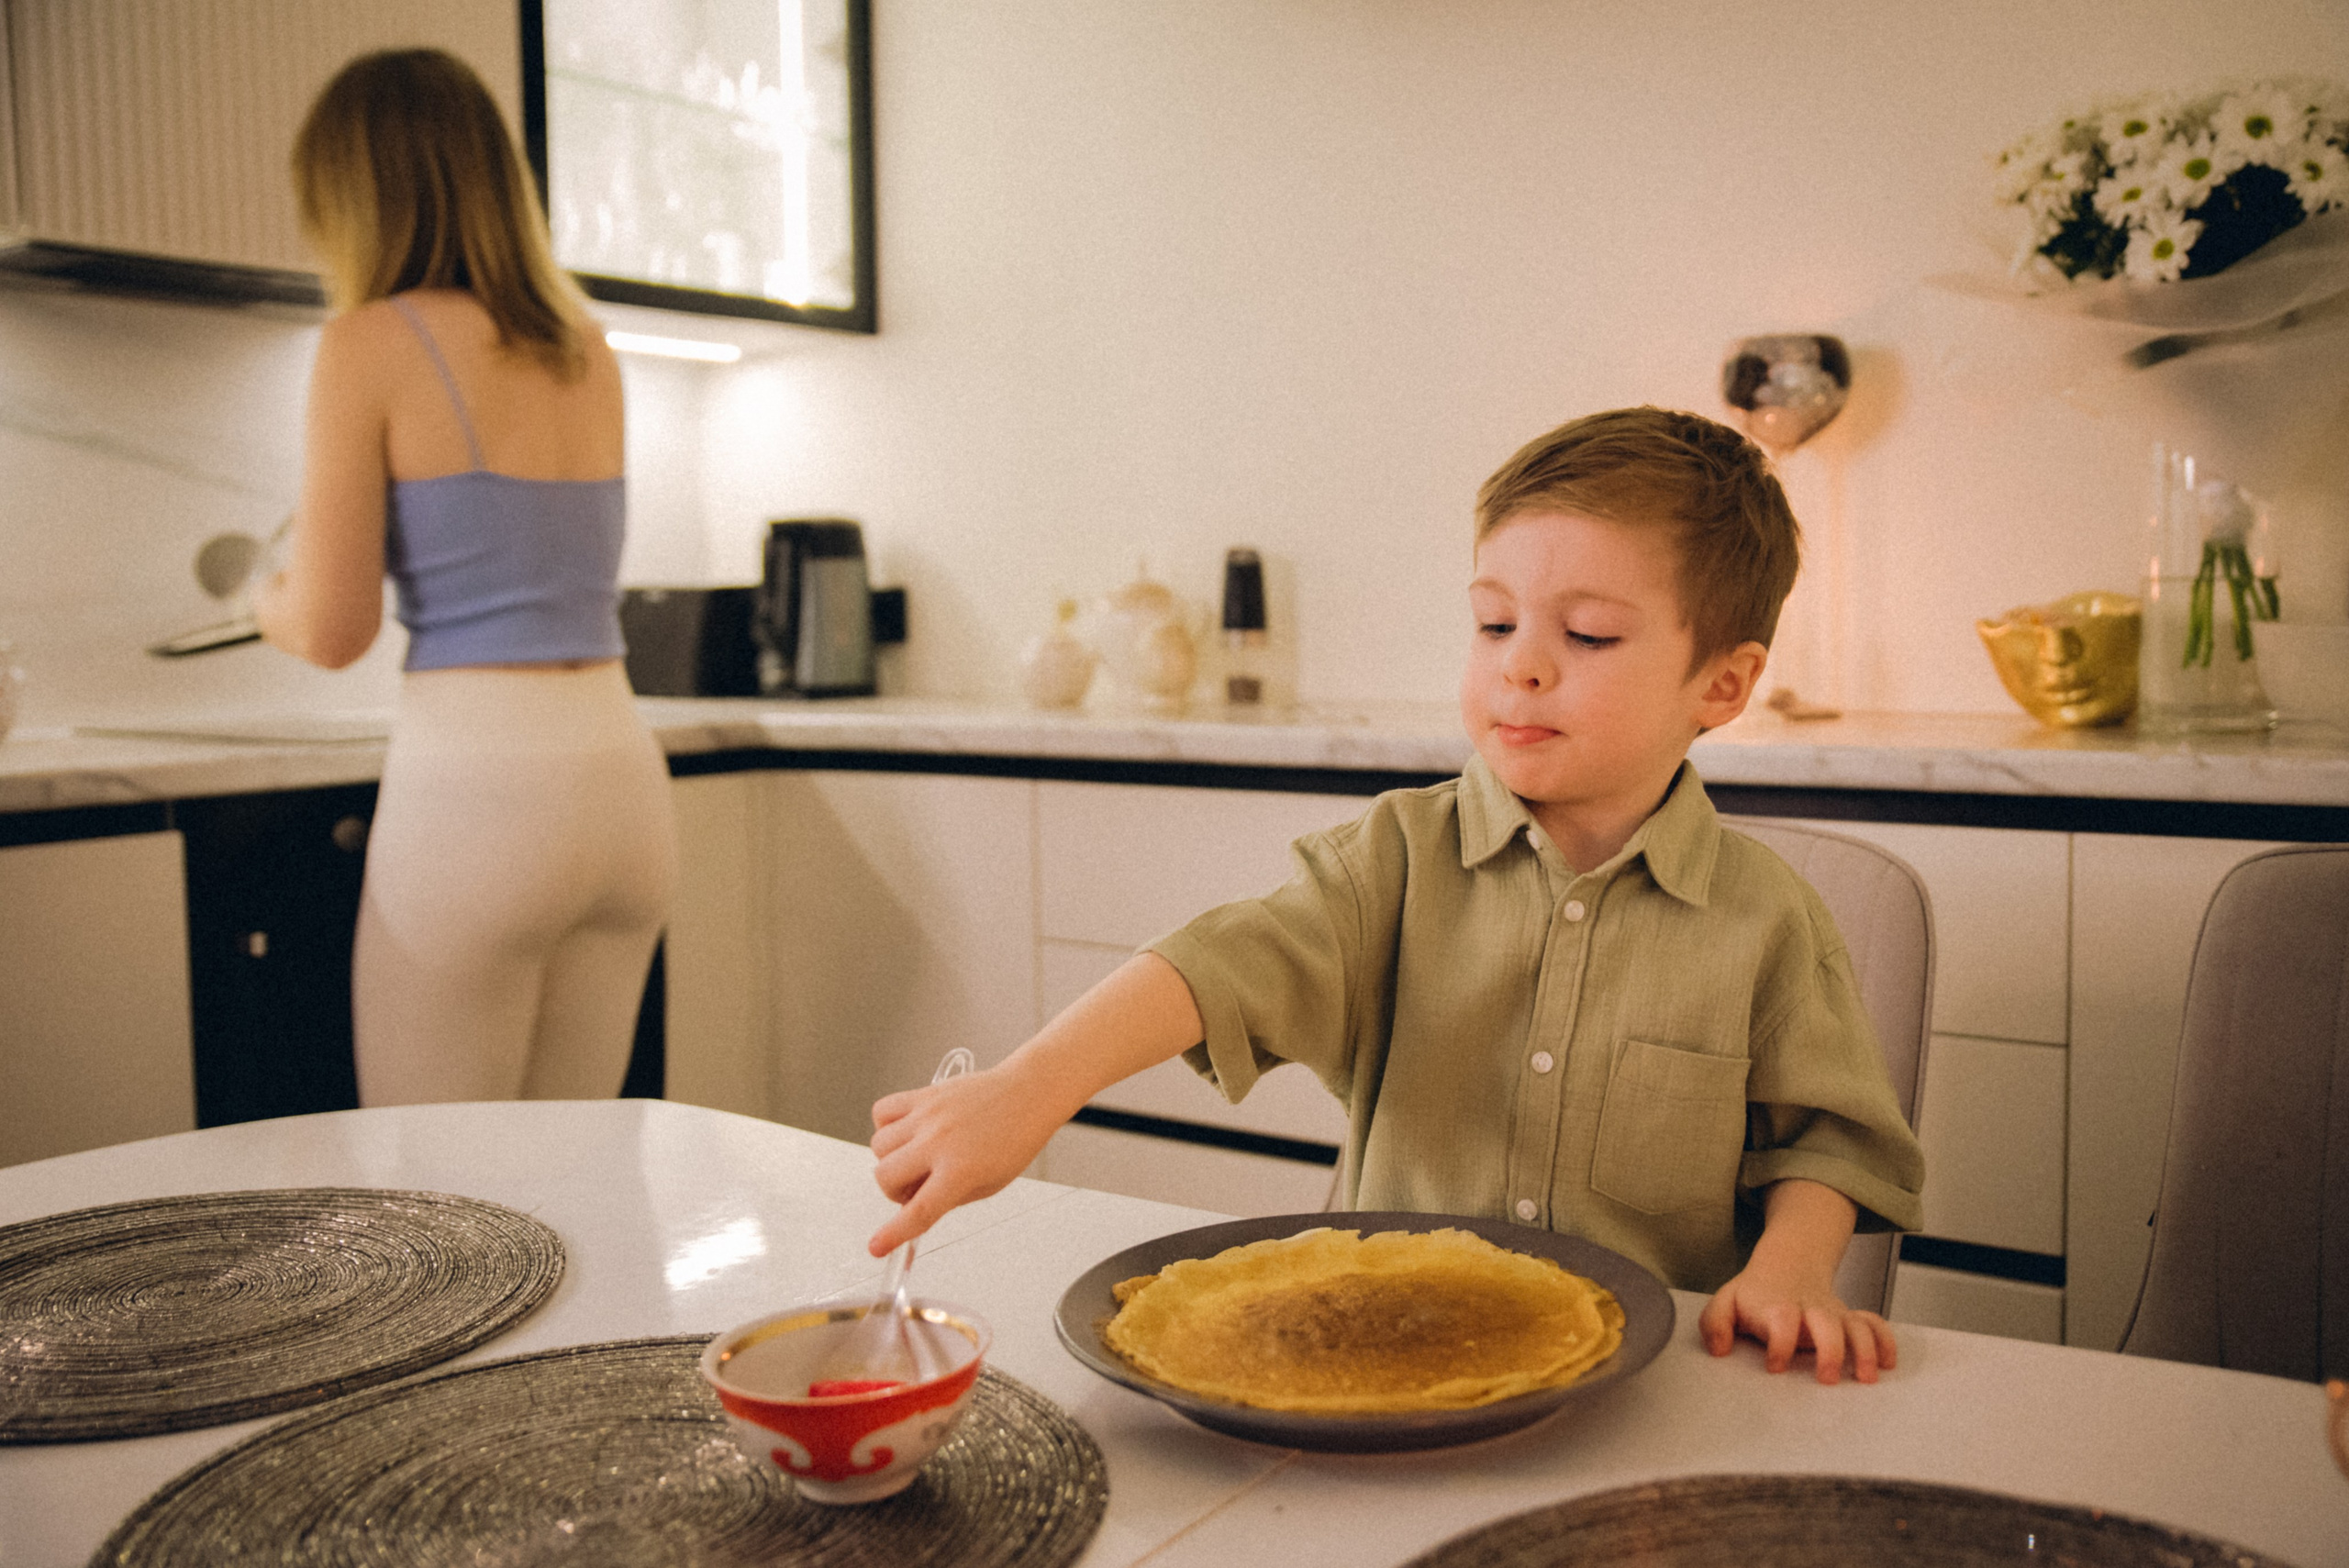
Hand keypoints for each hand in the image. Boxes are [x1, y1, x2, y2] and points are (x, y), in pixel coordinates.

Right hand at [865, 1062, 1064, 1256]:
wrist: (1027, 1093)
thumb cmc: (1015, 1140)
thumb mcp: (988, 1185)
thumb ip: (947, 1198)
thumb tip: (911, 1206)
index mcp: (961, 1171)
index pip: (918, 1211)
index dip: (893, 1234)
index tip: (877, 1246)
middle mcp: (940, 1142)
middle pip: (885, 1176)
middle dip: (894, 1191)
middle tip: (917, 1185)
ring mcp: (929, 1116)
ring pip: (878, 1145)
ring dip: (891, 1159)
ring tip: (917, 1155)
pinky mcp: (924, 1095)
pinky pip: (881, 1111)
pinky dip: (886, 1126)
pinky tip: (909, 1131)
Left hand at [1698, 1177, 1894, 1383]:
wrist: (1787, 1265)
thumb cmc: (1755, 1295)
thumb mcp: (1726, 1303)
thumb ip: (1715, 1324)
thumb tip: (1719, 1350)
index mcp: (1778, 1307)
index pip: (1782, 1319)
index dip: (1780, 1343)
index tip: (1775, 1366)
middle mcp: (1810, 1310)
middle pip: (1826, 1323)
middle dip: (1830, 1351)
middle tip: (1826, 1378)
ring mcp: (1833, 1314)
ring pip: (1857, 1325)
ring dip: (1865, 1350)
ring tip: (1866, 1378)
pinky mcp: (1850, 1318)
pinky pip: (1875, 1324)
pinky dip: (1886, 1341)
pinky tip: (1888, 1364)